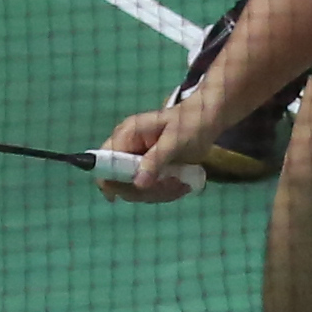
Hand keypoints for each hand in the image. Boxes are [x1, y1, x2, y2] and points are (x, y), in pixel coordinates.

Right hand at [96, 104, 210, 203]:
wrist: (207, 120)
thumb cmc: (190, 122)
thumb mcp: (175, 140)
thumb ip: (155, 160)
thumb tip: (137, 183)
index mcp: (127, 134)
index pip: (104, 162)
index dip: (111, 181)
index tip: (135, 191)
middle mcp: (127, 149)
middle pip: (120, 183)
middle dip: (146, 190)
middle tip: (172, 184)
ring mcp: (137, 162)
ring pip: (136, 191)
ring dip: (159, 192)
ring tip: (181, 183)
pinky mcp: (149, 172)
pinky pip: (149, 191)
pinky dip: (165, 192)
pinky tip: (181, 183)